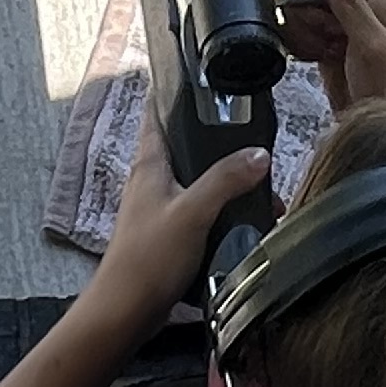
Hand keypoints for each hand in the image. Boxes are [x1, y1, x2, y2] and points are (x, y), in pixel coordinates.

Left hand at [89, 112, 273, 342]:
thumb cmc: (148, 258)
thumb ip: (226, 180)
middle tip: (248, 141)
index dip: (172, 93)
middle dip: (216, 145)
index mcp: (150, 165)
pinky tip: (240, 223)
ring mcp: (157, 209)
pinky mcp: (166, 236)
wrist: (127, 310)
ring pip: (195, 183)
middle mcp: (151, 182)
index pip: (157, 114)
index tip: (194, 76)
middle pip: (184, 149)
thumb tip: (258, 154)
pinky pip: (198, 213)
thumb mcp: (194, 212)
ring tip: (258, 189)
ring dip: (223, 184)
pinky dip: (220, 213)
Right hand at [276, 0, 385, 109]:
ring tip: (325, 48)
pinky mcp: (323, 42)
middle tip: (325, 26)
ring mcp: (337, 22)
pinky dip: (299, 43)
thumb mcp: (371, 43)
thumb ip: (350, 2)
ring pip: (299, 4)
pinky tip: (316, 57)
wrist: (385, 125)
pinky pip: (296, 30)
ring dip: (303, 27)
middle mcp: (356, 1)